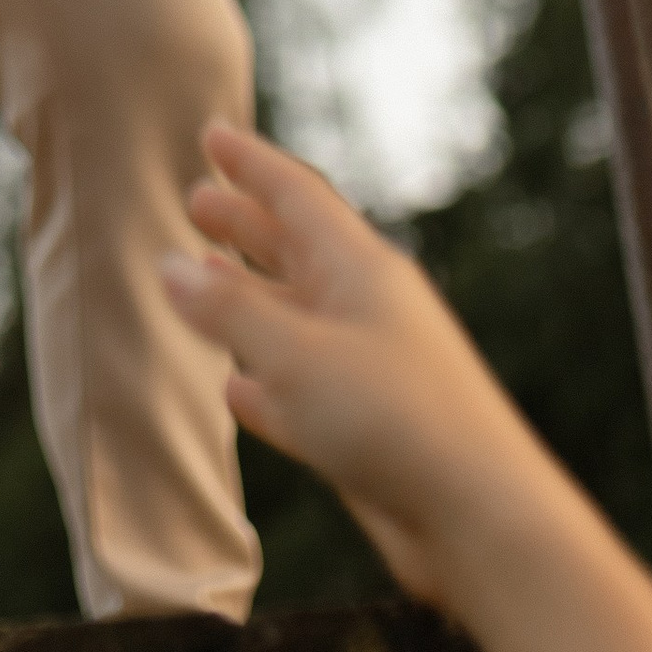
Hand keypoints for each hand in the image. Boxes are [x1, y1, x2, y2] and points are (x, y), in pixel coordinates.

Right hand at [158, 122, 559, 617]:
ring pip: (296, 319)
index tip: (212, 133)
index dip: (251, 165)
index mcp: (362, 270)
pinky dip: (264, 381)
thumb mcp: (297, 354)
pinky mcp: (365, 430)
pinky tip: (236, 391)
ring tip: (202, 279)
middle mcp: (367, 310)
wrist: (480, 518)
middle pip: (297, 251)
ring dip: (249, 299)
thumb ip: (230, 310)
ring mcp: (369, 371)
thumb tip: (170, 265)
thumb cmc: (395, 420)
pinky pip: (301, 389)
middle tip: (197, 201)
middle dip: (245, 226)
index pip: (297, 197)